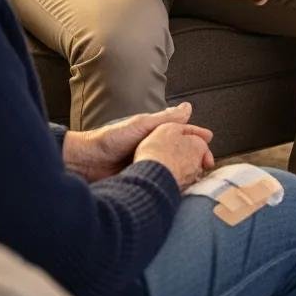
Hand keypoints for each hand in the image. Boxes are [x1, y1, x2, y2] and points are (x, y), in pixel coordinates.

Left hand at [63, 102, 212, 182]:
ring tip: (199, 176)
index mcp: (154, 133)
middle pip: (180, 151)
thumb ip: (165, 119)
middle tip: (208, 163)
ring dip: (186, 171)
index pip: (181, 132)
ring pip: (173, 167)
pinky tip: (181, 188)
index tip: (210, 140)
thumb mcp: (140, 125)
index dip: (196, 135)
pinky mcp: (142, 180)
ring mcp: (147, 164)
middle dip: (195, 155)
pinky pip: (161, 181)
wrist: (85, 164)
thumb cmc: (109, 140)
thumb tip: (188, 107)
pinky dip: (172, 183)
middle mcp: (153, 148)